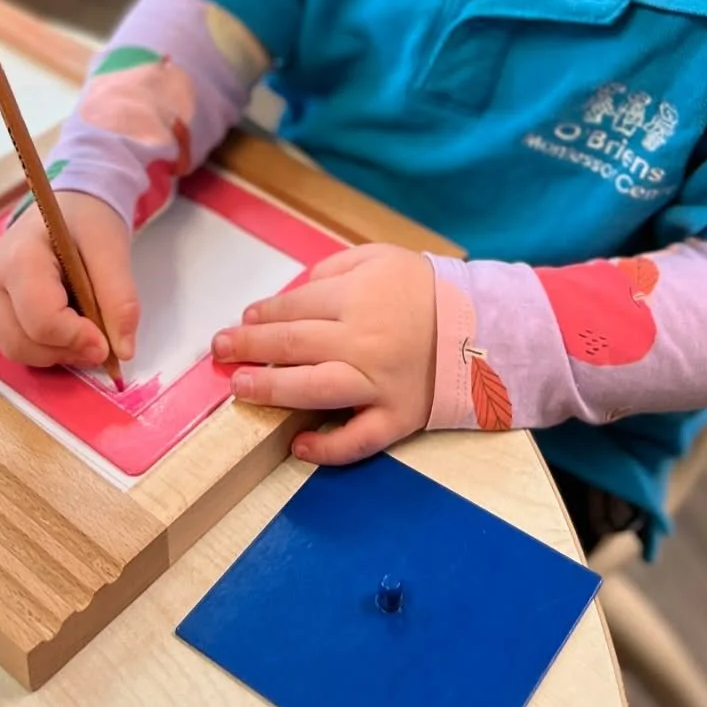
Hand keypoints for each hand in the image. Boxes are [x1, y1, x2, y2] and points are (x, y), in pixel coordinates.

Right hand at [0, 192, 138, 369]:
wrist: (70, 207)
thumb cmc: (87, 221)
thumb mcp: (112, 250)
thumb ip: (120, 300)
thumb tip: (122, 351)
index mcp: (18, 257)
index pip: (41, 319)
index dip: (77, 339)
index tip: (108, 343)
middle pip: (22, 342)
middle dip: (66, 350)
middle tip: (100, 339)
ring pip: (16, 350)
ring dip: (57, 353)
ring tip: (85, 329)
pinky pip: (17, 344)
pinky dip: (47, 348)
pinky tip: (69, 327)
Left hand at [212, 245, 436, 464]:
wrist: (485, 326)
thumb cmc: (426, 289)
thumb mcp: (380, 259)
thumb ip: (334, 270)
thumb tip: (292, 293)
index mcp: (357, 298)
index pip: (293, 307)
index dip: (261, 315)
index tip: (242, 320)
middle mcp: (362, 341)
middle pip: (292, 345)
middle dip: (248, 347)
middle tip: (220, 350)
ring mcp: (379, 382)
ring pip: (314, 390)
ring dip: (271, 390)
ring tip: (240, 390)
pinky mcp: (398, 417)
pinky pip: (359, 439)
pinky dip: (327, 448)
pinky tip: (298, 446)